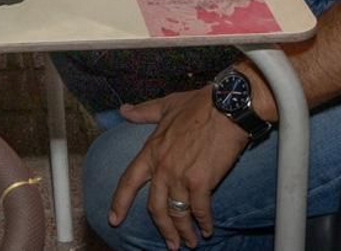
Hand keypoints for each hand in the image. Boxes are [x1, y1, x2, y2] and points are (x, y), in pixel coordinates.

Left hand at [110, 90, 251, 248]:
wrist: (227, 106)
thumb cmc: (199, 104)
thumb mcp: (166, 106)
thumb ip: (144, 113)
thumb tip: (124, 110)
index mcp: (151, 150)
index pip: (128, 181)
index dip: (119, 203)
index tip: (113, 220)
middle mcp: (162, 167)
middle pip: (155, 207)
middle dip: (163, 229)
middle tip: (170, 243)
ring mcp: (181, 176)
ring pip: (177, 213)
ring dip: (183, 232)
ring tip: (189, 242)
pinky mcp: (202, 182)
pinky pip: (200, 210)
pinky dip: (204, 223)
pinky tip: (207, 229)